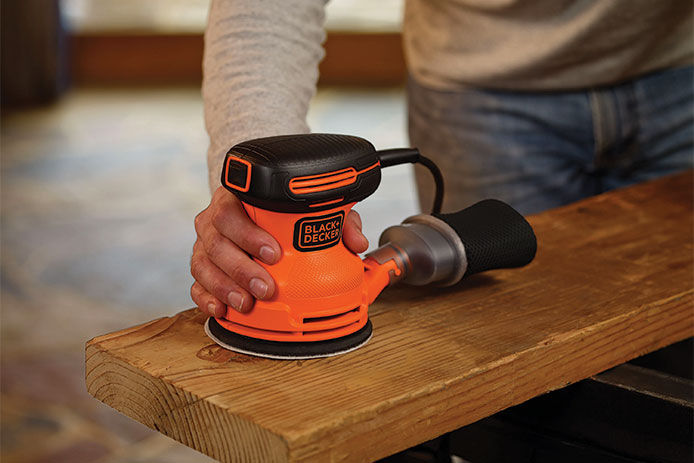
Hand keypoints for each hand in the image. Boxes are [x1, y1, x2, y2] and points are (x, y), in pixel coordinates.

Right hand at [191, 187, 368, 316]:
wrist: (253, 208)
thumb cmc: (280, 209)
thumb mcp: (310, 209)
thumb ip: (335, 220)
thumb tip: (356, 243)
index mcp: (235, 199)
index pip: (230, 211)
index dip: (248, 233)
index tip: (274, 252)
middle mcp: (214, 221)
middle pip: (215, 242)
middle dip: (241, 268)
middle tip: (266, 287)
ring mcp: (205, 245)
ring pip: (203, 265)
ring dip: (225, 287)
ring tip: (247, 303)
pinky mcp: (202, 268)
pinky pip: (196, 284)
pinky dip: (207, 299)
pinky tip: (223, 310)